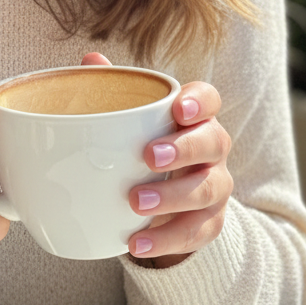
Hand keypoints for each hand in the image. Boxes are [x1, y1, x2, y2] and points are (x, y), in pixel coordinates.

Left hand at [80, 53, 231, 269]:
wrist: (164, 200)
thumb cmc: (145, 143)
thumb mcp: (130, 116)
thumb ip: (113, 87)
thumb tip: (89, 60)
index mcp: (195, 116)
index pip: (209, 99)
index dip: (199, 102)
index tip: (177, 108)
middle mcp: (213, 149)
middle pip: (213, 143)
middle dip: (183, 149)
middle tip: (148, 157)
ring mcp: (215, 187)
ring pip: (208, 189)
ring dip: (172, 197)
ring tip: (134, 202)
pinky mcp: (209, 223)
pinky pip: (196, 232)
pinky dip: (166, 240)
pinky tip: (136, 243)